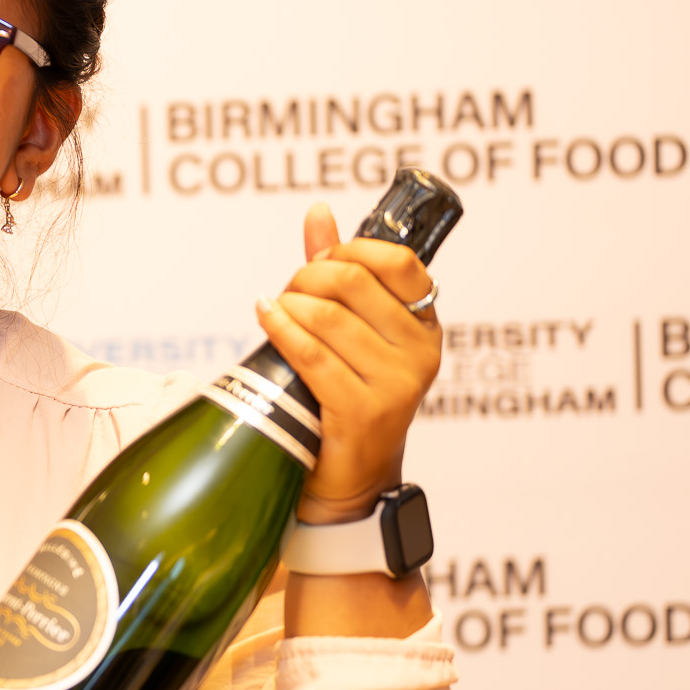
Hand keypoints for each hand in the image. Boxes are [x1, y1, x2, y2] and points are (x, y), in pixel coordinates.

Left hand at [255, 202, 439, 525]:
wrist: (348, 476)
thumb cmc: (347, 393)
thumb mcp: (352, 330)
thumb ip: (340, 270)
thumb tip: (318, 212)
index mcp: (425, 325)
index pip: (399, 262)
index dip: (351, 251)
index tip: (321, 261)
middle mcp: (421, 352)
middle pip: (353, 283)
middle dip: (306, 278)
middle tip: (287, 292)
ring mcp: (396, 383)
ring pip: (327, 317)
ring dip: (288, 305)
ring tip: (275, 311)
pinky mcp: (364, 411)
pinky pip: (311, 354)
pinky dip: (280, 329)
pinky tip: (265, 318)